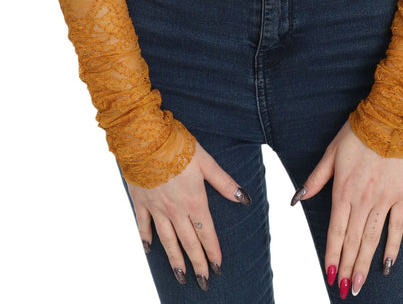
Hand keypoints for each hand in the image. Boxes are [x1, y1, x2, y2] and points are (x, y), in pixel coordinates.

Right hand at [126, 140, 251, 289]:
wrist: (144, 139)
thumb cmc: (177, 146)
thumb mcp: (206, 161)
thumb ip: (224, 182)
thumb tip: (244, 199)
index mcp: (193, 200)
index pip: (206, 232)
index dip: (213, 250)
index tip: (218, 266)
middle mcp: (175, 209)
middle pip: (188, 242)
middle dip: (197, 263)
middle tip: (203, 282)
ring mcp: (156, 207)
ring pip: (167, 240)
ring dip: (175, 260)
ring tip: (181, 276)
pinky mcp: (140, 201)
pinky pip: (143, 225)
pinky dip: (146, 238)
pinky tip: (149, 250)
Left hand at [291, 119, 402, 298]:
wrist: (391, 119)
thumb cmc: (358, 132)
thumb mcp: (331, 152)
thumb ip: (316, 178)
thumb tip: (298, 198)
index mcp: (343, 189)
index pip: (335, 230)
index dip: (331, 254)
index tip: (329, 275)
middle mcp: (363, 199)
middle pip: (352, 240)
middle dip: (346, 267)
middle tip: (343, 290)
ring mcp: (384, 200)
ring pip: (372, 239)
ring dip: (363, 264)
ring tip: (357, 285)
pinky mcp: (402, 196)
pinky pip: (397, 227)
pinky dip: (392, 248)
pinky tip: (387, 265)